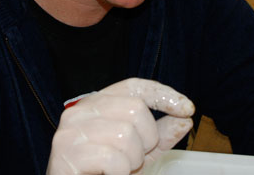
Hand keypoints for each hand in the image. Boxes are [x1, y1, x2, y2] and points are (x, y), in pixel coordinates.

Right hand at [46, 78, 194, 174]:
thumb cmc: (103, 173)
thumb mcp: (138, 152)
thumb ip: (160, 136)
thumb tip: (185, 119)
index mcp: (95, 104)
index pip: (134, 87)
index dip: (163, 94)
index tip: (187, 108)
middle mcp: (79, 111)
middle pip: (135, 109)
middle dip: (146, 140)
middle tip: (134, 159)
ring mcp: (70, 132)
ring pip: (126, 134)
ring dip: (132, 161)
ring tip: (118, 170)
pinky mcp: (66, 155)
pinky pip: (114, 160)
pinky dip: (120, 174)